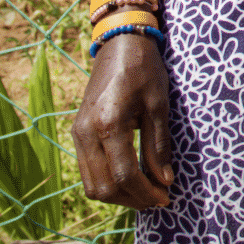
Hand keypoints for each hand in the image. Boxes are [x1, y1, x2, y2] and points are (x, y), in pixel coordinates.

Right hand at [72, 33, 172, 207]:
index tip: (166, 197)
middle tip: (158, 198)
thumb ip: (158, 146)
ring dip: (118, 196)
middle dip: (132, 199)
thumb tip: (164, 181)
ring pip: (92, 185)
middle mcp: (86, 134)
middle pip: (104, 187)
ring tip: (146, 192)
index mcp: (108, 124)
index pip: (124, 175)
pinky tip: (130, 179)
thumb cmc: (144, 69)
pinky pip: (87, 171)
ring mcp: (77, 134)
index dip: (146, 192)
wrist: (120, 43)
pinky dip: (107, 182)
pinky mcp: (77, 133)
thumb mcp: (158, 105)